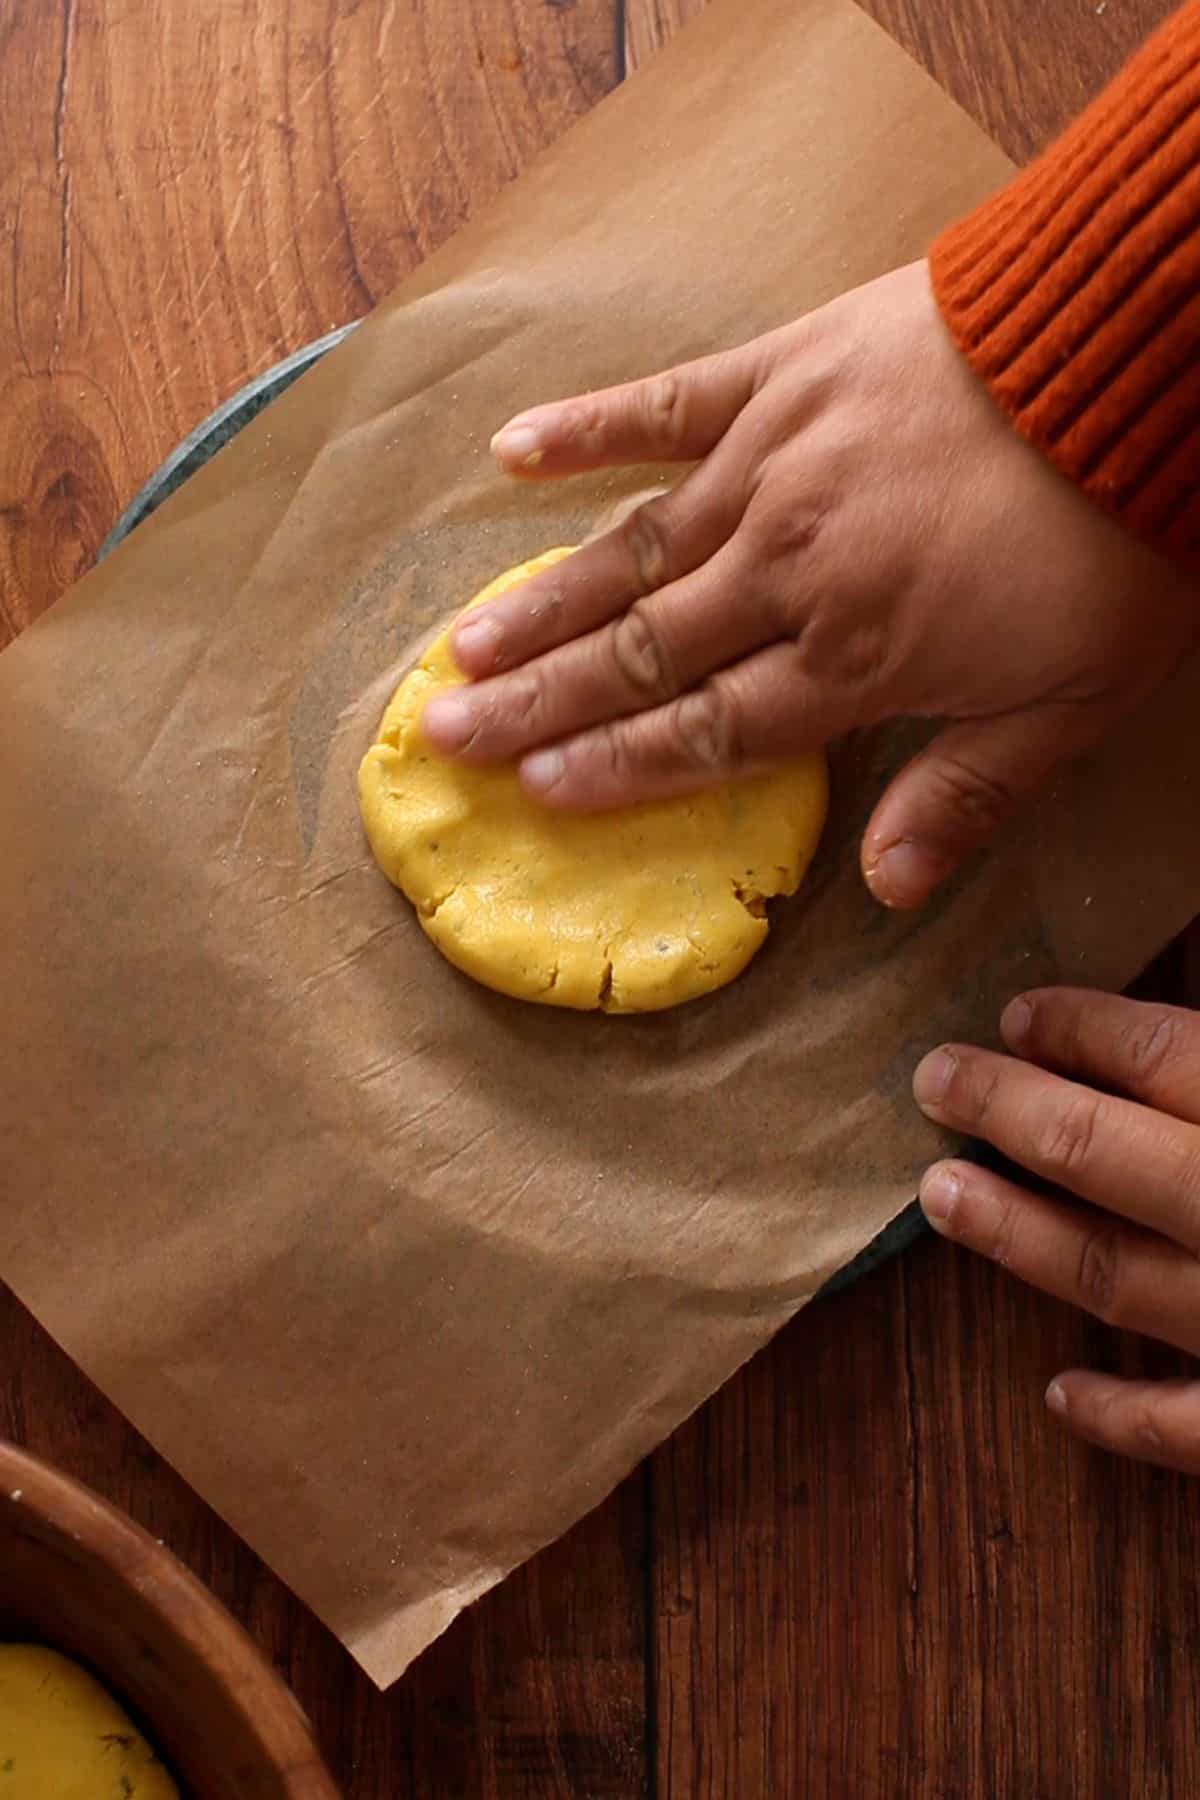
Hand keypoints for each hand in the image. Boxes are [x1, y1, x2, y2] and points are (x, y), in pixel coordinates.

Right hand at [423, 260, 1195, 908]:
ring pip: (633, 551)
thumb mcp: (1072, 700)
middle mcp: (787, 573)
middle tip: (447, 732)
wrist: (1129, 353)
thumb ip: (967, 792)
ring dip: (543, 601)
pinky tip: (512, 449)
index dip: (620, 766)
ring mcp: (772, 469)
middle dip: (539, 703)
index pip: (709, 732)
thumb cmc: (1112, 539)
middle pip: (643, 654)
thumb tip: (886, 891)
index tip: (538, 791)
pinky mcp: (778, 375)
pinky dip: (588, 426)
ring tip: (461, 643)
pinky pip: (665, 405)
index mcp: (854, 661)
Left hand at [914, 987, 1199, 1471]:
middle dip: (1006, 1111)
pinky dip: (1118, 1415)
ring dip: (1020, 1236)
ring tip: (940, 1196)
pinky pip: (1182, 1428)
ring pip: (1117, 1276)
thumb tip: (1169, 1051)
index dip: (1082, 1030)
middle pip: (1104, 1152)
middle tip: (933, 1081)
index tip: (1016, 1016)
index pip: (1163, 1057)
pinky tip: (1058, 1395)